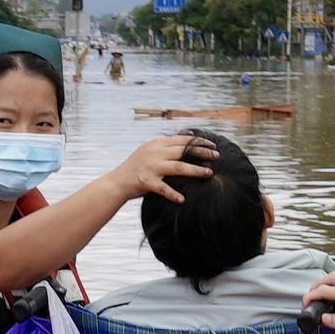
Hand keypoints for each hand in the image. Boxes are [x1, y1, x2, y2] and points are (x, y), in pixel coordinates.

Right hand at [99, 131, 218, 207]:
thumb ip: (168, 144)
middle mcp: (154, 153)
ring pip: (178, 167)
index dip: (199, 142)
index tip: (213, 146)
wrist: (117, 182)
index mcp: (157, 144)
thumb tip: (189, 134)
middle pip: (183, 151)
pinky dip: (173, 194)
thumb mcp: (150, 150)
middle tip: (217, 157)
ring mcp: (151, 167)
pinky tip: (183, 199)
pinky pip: (163, 188)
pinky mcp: (146, 182)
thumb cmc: (136, 167)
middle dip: (202, 153)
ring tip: (209, 174)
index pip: (182, 140)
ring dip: (195, 171)